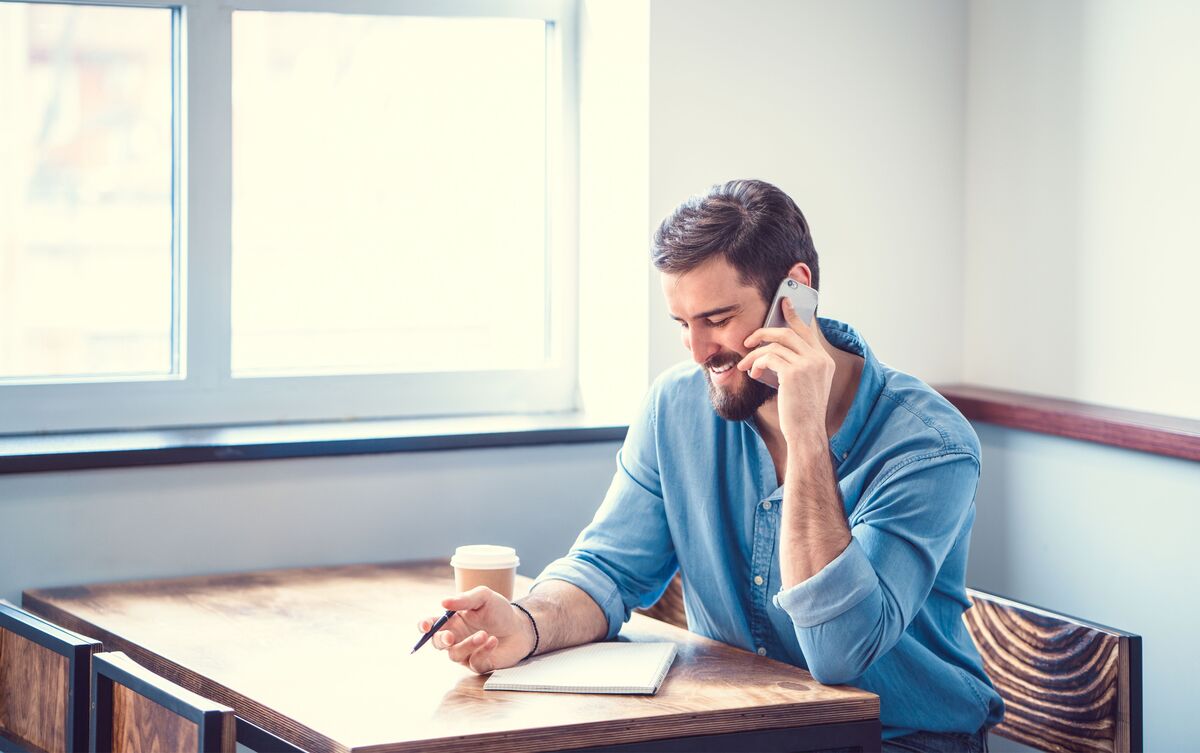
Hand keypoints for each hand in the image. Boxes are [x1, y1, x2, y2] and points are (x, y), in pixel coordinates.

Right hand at [416, 586, 535, 673]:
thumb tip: (443, 602)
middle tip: (450, 637)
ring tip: (484, 634)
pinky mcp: (479, 664)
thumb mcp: (484, 597)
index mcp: (453, 620)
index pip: (431, 624)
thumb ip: (464, 599)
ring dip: (467, 645)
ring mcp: (466, 652)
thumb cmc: (499, 611)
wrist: (521, 627)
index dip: (424, 626)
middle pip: (437, 643)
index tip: (425, 626)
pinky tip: (493, 641)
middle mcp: (456, 637)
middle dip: (441, 640)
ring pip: (455, 654)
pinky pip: (474, 662)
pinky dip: (483, 651)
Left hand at [738, 298, 834, 445]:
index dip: (794, 315)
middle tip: (748, 340)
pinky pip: (768, 358)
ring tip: (745, 364)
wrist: (806, 432)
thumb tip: (773, 352)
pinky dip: (756, 363)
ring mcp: (809, 365)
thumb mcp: (803, 386)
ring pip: (775, 345)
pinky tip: (752, 374)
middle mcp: (819, 359)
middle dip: (764, 332)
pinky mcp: (794, 373)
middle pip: (788, 332)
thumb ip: (796, 366)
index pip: (807, 331)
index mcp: (824, 361)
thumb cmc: (801, 413)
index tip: (783, 302)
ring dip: (754, 353)